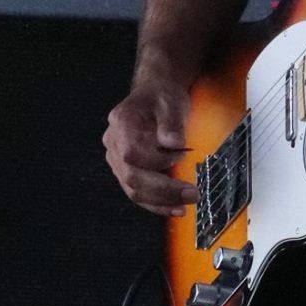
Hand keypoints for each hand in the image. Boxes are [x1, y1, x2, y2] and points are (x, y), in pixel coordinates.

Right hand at [103, 74, 196, 216]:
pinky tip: (175, 208)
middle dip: (163, 190)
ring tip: (185, 206)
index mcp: (122, 123)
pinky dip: (156, 204)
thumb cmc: (162, 98)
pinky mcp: (126, 171)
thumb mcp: (172, 102)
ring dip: (160, 202)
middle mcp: (113, 143)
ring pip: (132, 190)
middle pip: (131, 176)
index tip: (182, 154)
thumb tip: (173, 143)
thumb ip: (172, 123)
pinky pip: (137, 193)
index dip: (156, 161)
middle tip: (192, 194)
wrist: (154, 96)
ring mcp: (116, 159)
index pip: (132, 153)